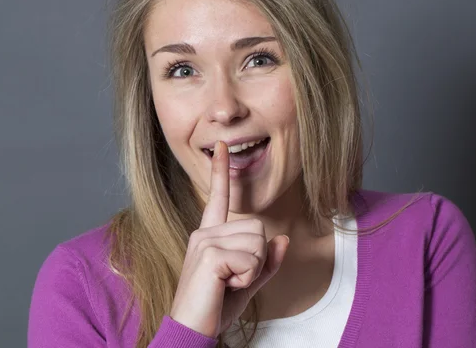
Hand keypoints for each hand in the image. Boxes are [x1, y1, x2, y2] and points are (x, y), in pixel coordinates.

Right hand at [169, 141, 289, 337]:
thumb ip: (265, 263)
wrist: (192, 331)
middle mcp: (204, 232)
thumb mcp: (247, 284)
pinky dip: (247, 278)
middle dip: (257, 259)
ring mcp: (204, 241)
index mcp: (209, 235)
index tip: (221, 145)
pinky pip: (251, 259)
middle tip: (233, 279)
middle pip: (258, 228)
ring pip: (258, 242)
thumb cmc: (215, 307)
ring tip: (228, 284)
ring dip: (252, 270)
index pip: (218, 197)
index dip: (221, 170)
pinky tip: (226, 287)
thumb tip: (283, 241)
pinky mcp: (209, 254)